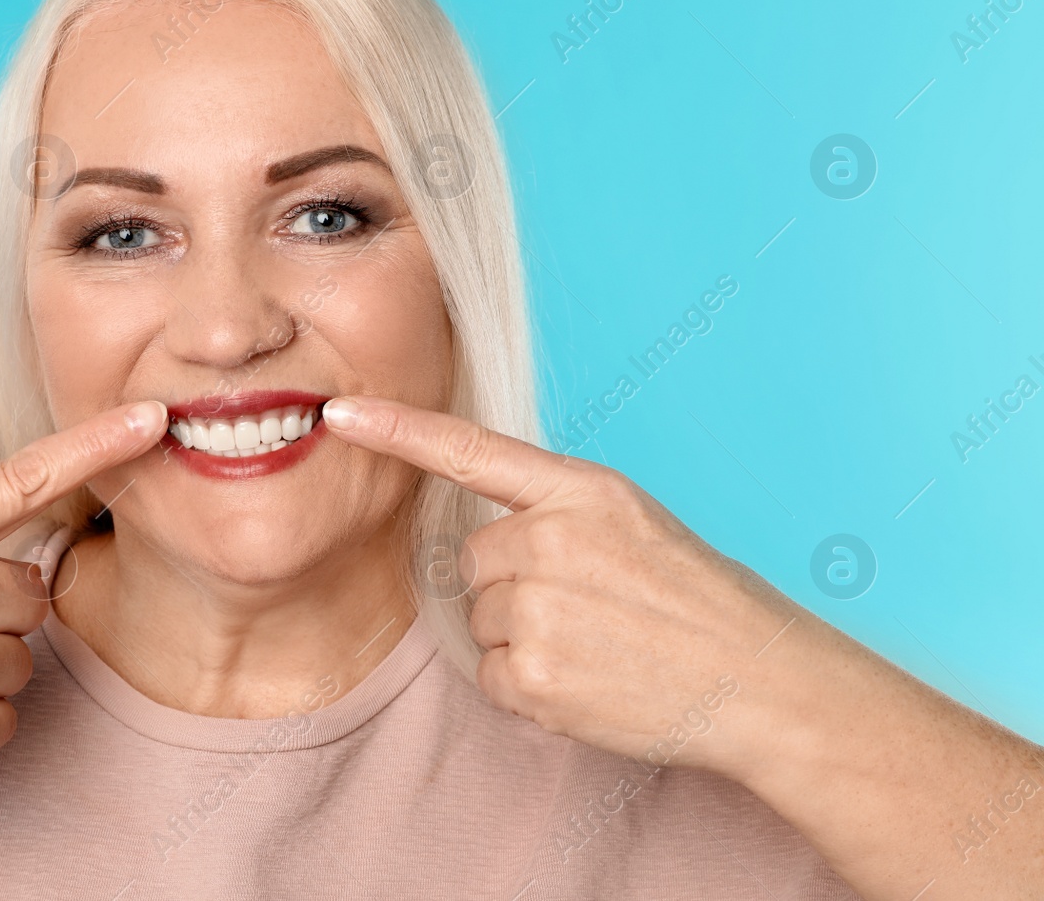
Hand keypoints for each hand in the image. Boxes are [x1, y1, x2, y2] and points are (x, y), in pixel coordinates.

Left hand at [321, 395, 797, 774]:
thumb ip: (557, 513)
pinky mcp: (531, 674)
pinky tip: (587, 684)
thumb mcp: (634, 522)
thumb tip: (489, 536)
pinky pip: (490, 674)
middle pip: (475, 562)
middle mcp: (551, 540)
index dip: (398, 430)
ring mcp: (538, 608)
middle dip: (515, 588)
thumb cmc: (700, 602)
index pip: (470, 450)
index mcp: (582, 491)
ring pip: (481, 618)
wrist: (760, 683)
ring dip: (522, 639)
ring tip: (598, 647)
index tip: (340, 413)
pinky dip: (527, 687)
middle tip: (590, 611)